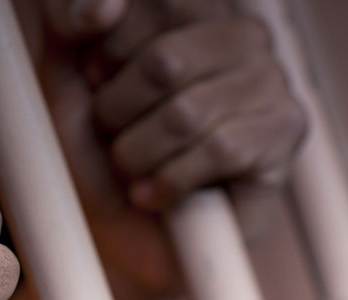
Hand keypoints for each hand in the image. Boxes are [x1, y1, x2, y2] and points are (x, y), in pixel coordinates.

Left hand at [39, 0, 304, 299]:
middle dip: (118, 113)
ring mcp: (269, 83)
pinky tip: (156, 194)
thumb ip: (70, 25)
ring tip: (134, 167)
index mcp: (190, 12)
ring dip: (138, 154)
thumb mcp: (63, 78)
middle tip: (115, 136)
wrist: (115, 230)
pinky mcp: (284, 135)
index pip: (156, 6)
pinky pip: (218, 152)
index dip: (107, 57)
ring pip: (187, 114)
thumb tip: (104, 4)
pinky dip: (169, 183)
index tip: (97, 85)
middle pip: (165, 63)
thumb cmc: (91, 150)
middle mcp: (240, 36)